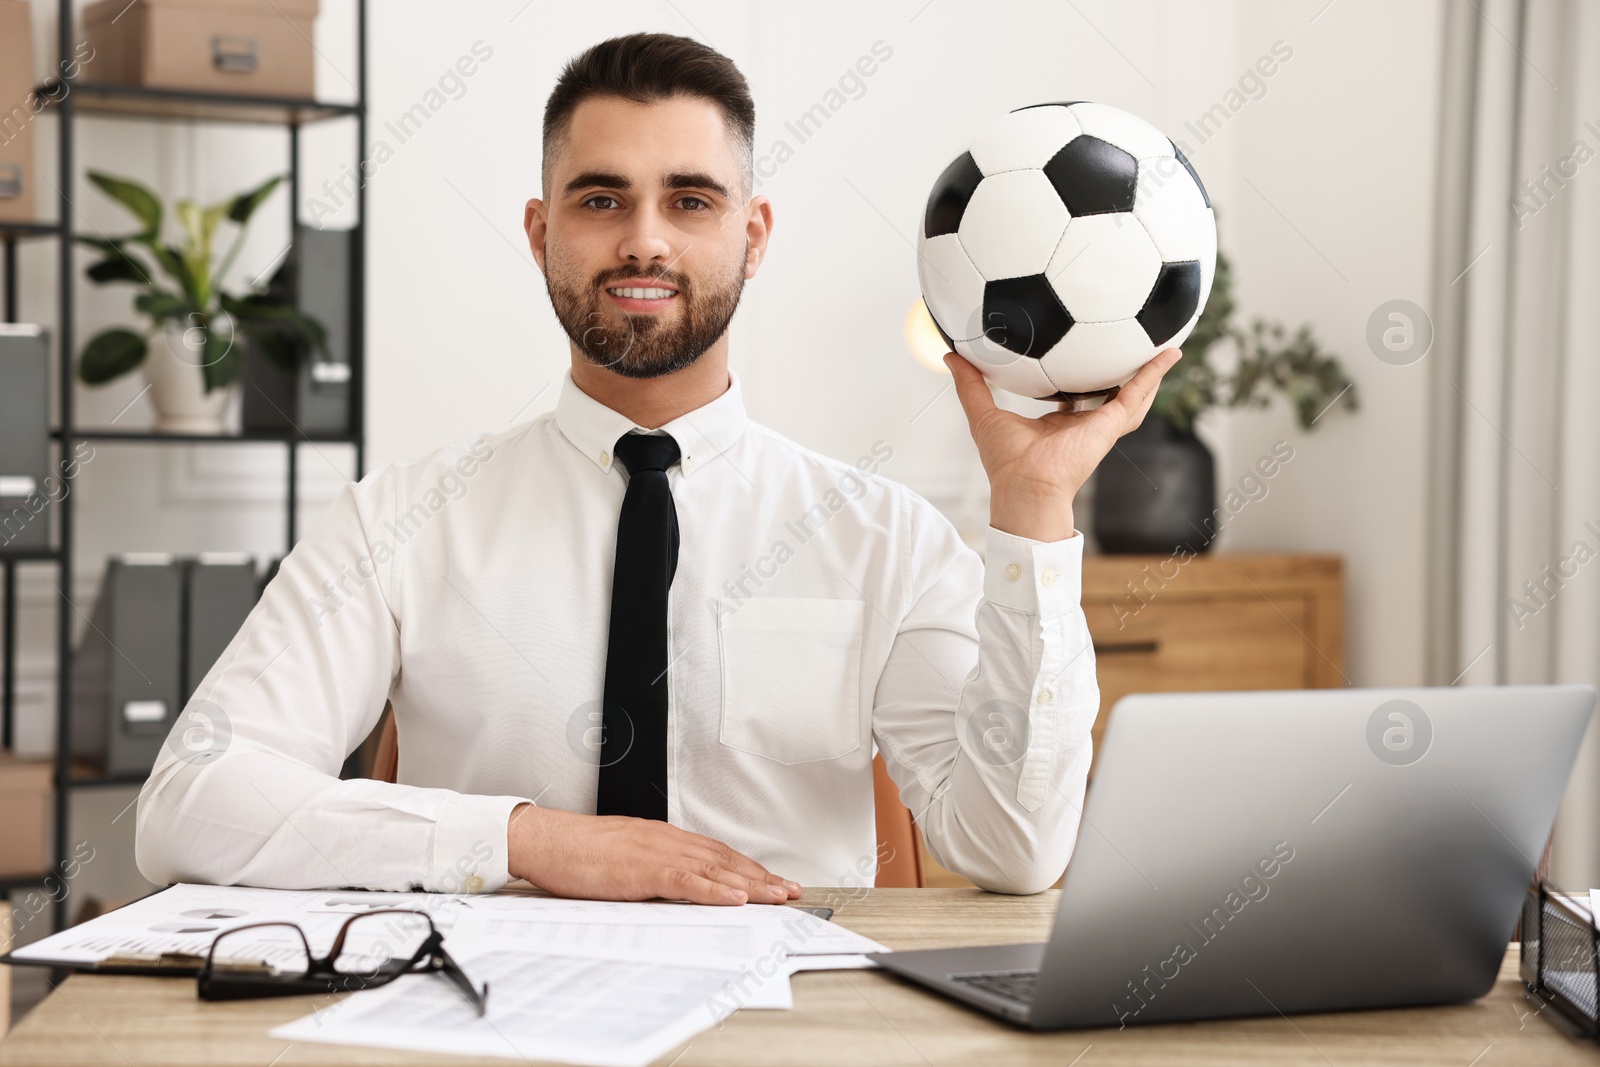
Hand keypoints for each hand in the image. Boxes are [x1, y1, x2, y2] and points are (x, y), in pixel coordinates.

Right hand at [506, 804, 802, 904]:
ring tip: (778, 897)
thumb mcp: (622, 856)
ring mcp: (658, 853)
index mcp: (663, 838)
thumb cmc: (577, 851)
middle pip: (725, 860)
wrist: (547, 840)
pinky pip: (687, 881)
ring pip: (715, 869)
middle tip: (790, 891)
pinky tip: (737, 899)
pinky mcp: (644, 869)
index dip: (748, 868)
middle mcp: (668, 841)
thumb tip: (671, 886)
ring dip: (751, 885)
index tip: (771, 880)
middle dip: (761, 877)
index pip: (716, 854)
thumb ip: (650, 867)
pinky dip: (715, 890)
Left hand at [943, 347, 1183, 541]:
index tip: (1082, 359)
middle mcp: (1082, 426)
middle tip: (1132, 348)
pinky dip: (1154, 375)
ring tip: (1164, 348)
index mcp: (1057, 425)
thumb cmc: (1005, 463)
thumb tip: (951, 357)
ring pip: (1132, 395)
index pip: (1074, 399)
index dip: (1080, 380)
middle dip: (1121, 375)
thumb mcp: (984, 413)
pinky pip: (1137, 394)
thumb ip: (971, 384)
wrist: (1024, 487)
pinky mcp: (1110, 425)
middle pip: (1108, 396)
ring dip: (1149, 373)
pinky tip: (1168, 355)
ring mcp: (1100, 427)